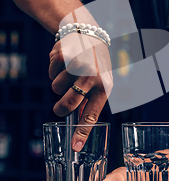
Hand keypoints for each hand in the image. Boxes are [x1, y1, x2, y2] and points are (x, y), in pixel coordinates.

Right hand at [49, 32, 112, 150]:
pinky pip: (51, 73)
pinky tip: (65, 61)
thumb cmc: (96, 63)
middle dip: (60, 109)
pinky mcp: (64, 56)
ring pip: (56, 88)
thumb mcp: (102, 80)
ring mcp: (77, 66)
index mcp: (104, 86)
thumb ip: (92, 101)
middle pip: (68, 104)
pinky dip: (54, 69)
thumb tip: (80, 125)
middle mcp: (92, 77)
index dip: (82, 132)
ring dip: (59, 83)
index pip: (92, 115)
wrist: (89, 33)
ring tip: (69, 73)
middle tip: (60, 107)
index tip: (75, 147)